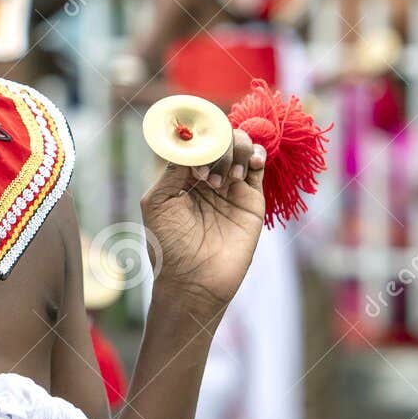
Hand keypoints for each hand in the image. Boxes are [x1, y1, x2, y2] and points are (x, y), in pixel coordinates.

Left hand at [140, 127, 266, 318]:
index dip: (198, 137)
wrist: (194, 281)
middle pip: (219, 139)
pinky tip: (250, 164)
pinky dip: (257, 153)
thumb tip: (190, 140)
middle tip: (207, 176)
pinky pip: (259, 165)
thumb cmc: (169, 246)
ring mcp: (231, 186)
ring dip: (235, 150)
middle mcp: (207, 177)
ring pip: (240, 146)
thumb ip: (173, 168)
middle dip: (217, 146)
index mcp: (182, 176)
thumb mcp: (158, 202)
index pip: (195, 141)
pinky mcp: (252, 199)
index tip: (195, 149)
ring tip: (226, 179)